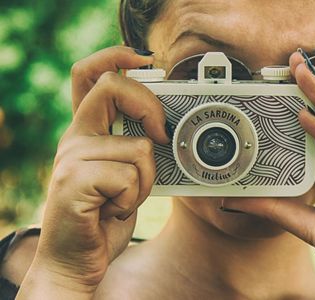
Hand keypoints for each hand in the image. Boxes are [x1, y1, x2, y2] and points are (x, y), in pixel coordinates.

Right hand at [18, 47, 167, 296]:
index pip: (89, 75)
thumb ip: (134, 145)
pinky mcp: (74, 182)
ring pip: (138, 147)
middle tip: (161, 136)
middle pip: (113, 87)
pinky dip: (134, 199)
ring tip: (124, 199)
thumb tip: (164, 126)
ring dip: (146, 181)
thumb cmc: (105, 215)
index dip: (115, 56)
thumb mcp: (124, 173)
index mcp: (87, 131)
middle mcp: (75, 137)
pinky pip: (129, 178)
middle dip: (150, 107)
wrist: (77, 260)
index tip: (146, 58)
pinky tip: (114, 211)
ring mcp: (71, 158)